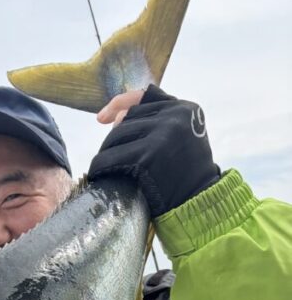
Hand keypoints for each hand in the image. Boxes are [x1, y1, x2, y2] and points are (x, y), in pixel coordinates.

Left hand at [88, 85, 220, 216]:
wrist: (201, 204)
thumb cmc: (188, 177)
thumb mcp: (184, 139)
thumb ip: (160, 123)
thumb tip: (115, 119)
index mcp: (185, 109)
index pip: (145, 96)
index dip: (119, 104)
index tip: (101, 118)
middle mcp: (175, 116)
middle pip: (127, 119)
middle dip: (113, 138)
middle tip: (106, 157)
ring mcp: (161, 135)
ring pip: (116, 137)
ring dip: (104, 154)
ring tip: (101, 168)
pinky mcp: (148, 157)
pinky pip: (112, 159)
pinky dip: (101, 167)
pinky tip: (98, 175)